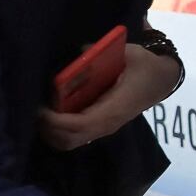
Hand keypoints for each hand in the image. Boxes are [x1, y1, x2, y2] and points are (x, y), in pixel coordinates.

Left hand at [37, 40, 182, 152]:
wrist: (161, 79)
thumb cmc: (145, 66)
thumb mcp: (129, 54)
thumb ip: (101, 54)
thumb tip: (76, 53)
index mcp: (116, 108)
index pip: (82, 125)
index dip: (57, 121)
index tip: (40, 107)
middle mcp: (108, 124)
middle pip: (70, 140)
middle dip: (47, 128)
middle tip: (34, 109)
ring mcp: (103, 128)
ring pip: (69, 142)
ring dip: (50, 132)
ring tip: (39, 112)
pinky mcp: (99, 127)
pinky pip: (73, 137)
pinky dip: (57, 131)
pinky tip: (50, 114)